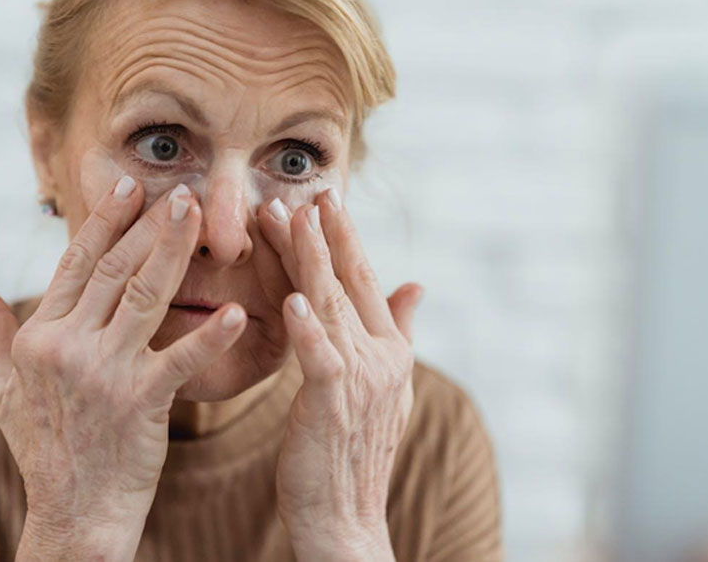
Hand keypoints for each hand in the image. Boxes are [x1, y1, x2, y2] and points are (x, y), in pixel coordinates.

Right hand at [0, 178, 247, 558]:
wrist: (74, 511)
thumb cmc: (42, 445)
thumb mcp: (0, 386)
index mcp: (40, 335)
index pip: (76, 264)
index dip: (104, 221)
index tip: (128, 185)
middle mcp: (69, 346)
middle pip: (116, 270)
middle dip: (149, 225)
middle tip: (181, 190)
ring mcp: (105, 373)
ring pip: (146, 296)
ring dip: (174, 252)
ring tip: (200, 216)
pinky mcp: (141, 402)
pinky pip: (180, 359)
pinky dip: (210, 337)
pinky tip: (237, 314)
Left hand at [257, 188, 422, 558]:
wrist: (346, 517)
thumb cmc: (354, 450)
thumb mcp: (386, 386)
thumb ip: (398, 331)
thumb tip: (416, 284)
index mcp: (389, 350)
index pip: (366, 282)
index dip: (347, 239)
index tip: (327, 201)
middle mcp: (381, 357)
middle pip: (350, 284)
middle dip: (328, 234)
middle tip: (309, 191)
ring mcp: (360, 378)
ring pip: (332, 306)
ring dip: (311, 261)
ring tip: (292, 219)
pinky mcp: (332, 404)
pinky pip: (320, 357)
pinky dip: (308, 328)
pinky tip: (293, 299)